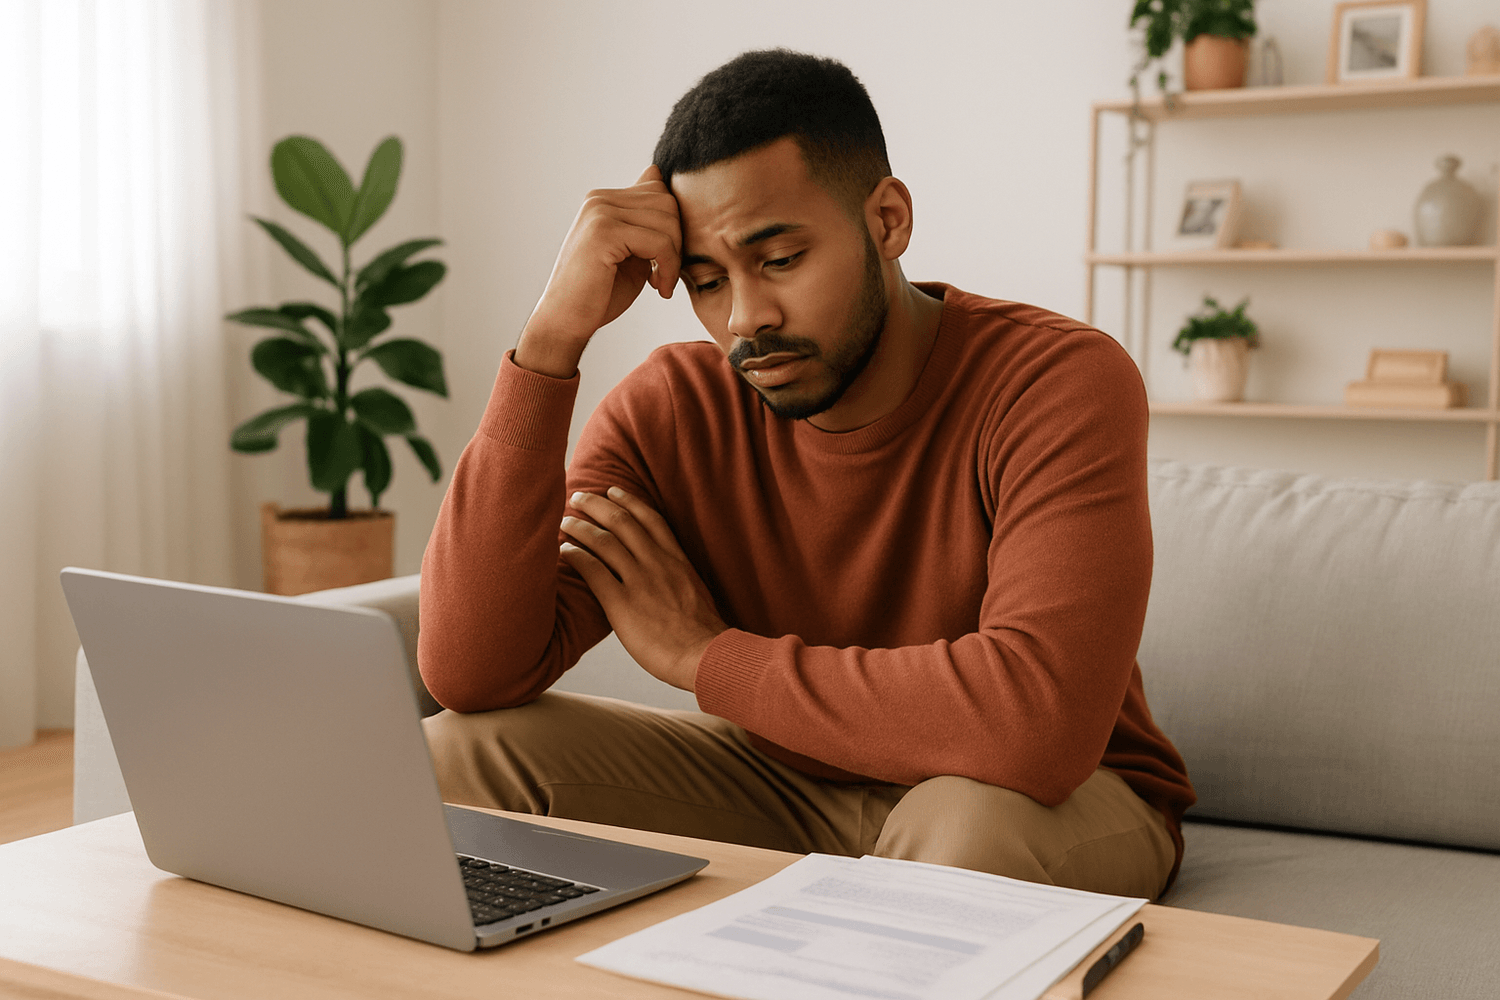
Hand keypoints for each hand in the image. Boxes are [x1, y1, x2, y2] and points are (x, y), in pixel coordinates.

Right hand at [516, 166, 681, 377]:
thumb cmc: (600, 294)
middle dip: (677, 240)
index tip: (663, 261)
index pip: (659, 191)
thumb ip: (650, 227)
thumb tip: (663, 187)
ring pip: (667, 220)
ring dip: (674, 258)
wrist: (566, 322)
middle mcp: (599, 200)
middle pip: (666, 201)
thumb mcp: (632, 253)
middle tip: (666, 274)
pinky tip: (658, 288)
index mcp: (604, 200)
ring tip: (661, 283)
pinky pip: (659, 241)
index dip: (673, 228)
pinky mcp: (604, 232)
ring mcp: (600, 213)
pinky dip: (668, 268)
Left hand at [558, 487, 725, 690]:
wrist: (706, 655)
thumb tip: (665, 578)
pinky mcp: (623, 604)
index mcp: (677, 560)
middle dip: (597, 505)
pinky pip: (594, 571)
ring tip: (565, 521)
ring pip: (604, 541)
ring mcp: (640, 582)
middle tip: (579, 496)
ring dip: (580, 527)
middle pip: (622, 521)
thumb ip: (677, 578)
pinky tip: (565, 551)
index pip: (651, 519)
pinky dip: (577, 556)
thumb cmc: (703, 634)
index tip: (613, 491)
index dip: (629, 501)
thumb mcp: (695, 592)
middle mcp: (657, 563)